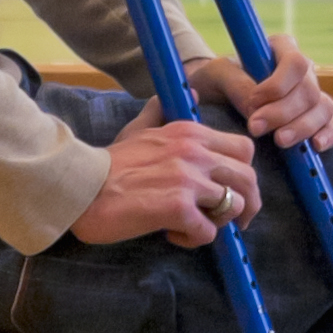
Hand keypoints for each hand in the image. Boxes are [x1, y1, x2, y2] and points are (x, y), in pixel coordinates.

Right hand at [70, 103, 258, 248]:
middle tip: (227, 220)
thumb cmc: (109, 164)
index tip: (228, 189)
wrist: (82, 187)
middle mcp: (196, 152)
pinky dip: (194, 239)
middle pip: (249, 179)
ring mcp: (189, 179)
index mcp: (191, 133)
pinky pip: (208, 232)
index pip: (244, 148)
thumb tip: (194, 92)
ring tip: (193, 225)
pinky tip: (173, 235)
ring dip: (218, 223)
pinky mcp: (178, 208)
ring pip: (235, 206)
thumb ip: (166, 111)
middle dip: (245, 204)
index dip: (242, 173)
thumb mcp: (140, 128)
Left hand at [193, 41, 332, 155]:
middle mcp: (302, 70)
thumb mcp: (217, 75)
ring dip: (303, 126)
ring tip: (280, 142)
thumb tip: (255, 106)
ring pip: (324, 107)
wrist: (215, 99)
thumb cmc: (216, 81)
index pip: (295, 62)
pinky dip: (330, 134)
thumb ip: (236, 84)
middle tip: (255, 128)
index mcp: (281, 49)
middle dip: (283, 112)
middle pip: (309, 89)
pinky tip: (316, 146)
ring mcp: (312, 93)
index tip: (253, 102)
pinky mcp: (317, 117)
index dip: (278, 85)